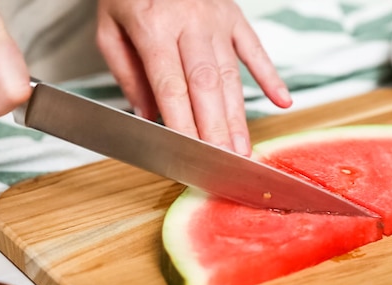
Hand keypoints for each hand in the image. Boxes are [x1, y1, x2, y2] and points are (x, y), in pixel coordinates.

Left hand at [96, 0, 291, 155]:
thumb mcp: (109, 28)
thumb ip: (126, 73)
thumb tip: (147, 116)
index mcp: (153, 25)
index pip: (171, 85)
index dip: (182, 122)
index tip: (189, 154)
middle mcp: (189, 22)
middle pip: (206, 84)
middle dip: (216, 128)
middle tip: (224, 162)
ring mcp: (216, 18)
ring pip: (231, 74)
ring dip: (238, 116)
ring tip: (243, 150)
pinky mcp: (234, 15)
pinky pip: (255, 48)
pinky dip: (270, 76)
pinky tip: (282, 101)